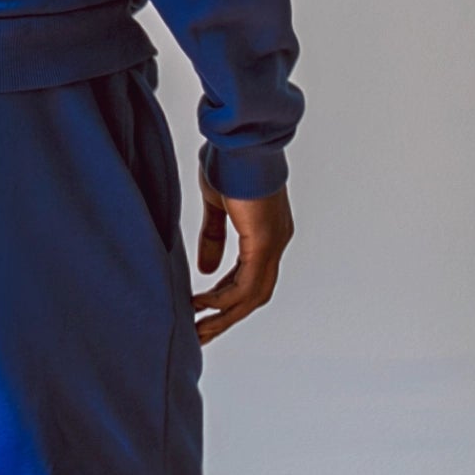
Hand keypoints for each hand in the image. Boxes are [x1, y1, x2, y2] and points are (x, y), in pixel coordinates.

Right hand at [193, 174, 292, 343]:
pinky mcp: (264, 243)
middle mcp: (276, 241)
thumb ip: (214, 236)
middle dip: (227, 317)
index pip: (250, 277)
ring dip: (225, 317)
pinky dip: (223, 299)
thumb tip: (207, 270)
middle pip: (255, 294)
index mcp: (266, 232)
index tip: (203, 311)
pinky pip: (245, 285)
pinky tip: (200, 305)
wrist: (238, 139)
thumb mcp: (216, 205)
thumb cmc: (228, 161)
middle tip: (202, 335)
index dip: (226, 297)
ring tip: (199, 331)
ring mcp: (273, 243)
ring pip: (252, 296)